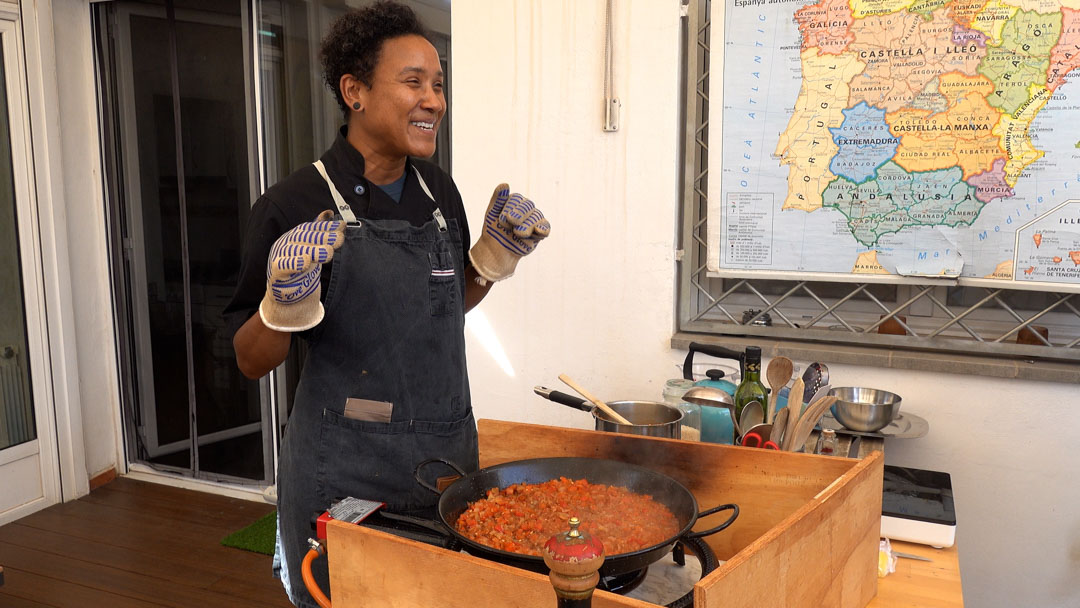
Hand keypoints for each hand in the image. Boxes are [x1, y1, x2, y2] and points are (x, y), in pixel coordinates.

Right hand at [259, 210, 345, 330]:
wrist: (287, 292)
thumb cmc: (301, 268)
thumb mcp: (313, 248)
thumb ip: (320, 232)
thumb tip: (328, 213)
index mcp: (295, 236)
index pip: (310, 228)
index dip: (326, 227)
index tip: (341, 227)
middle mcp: (286, 243)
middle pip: (304, 238)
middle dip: (323, 237)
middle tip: (339, 239)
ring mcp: (279, 256)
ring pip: (296, 251)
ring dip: (313, 250)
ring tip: (327, 252)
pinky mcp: (276, 272)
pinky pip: (284, 266)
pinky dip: (295, 263)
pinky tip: (305, 262)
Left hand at [468, 184, 550, 282]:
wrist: (498, 250)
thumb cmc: (494, 229)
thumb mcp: (492, 214)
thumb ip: (498, 199)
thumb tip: (505, 184)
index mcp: (514, 201)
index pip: (516, 199)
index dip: (509, 209)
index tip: (502, 220)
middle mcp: (526, 208)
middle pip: (527, 206)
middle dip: (519, 216)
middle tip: (511, 224)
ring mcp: (534, 219)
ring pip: (535, 217)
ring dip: (527, 225)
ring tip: (518, 233)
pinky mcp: (540, 231)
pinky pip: (545, 227)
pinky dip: (543, 228)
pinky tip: (538, 231)